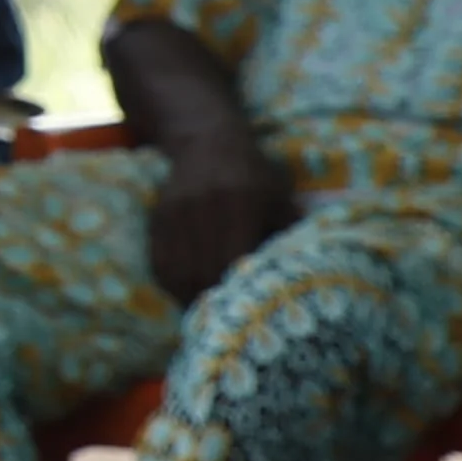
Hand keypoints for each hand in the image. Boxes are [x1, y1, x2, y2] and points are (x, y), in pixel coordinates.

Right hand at [141, 146, 294, 306]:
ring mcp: (177, 213)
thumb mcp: (280, 198)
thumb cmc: (254, 173)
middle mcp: (204, 210)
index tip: (242, 311)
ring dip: (187, 296)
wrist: (207, 140)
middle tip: (221, 319)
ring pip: (177, 270)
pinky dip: (170, 282)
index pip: (232, 261)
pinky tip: (183, 290)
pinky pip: (160, 260)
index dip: (235, 291)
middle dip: (210, 300)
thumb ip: (289, 233)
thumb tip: (302, 273)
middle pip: (202, 271)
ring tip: (201, 310)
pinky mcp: (159, 217)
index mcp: (239, 205)